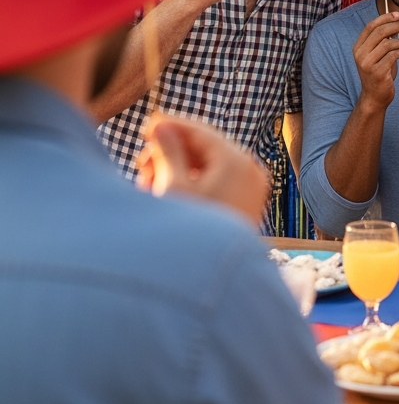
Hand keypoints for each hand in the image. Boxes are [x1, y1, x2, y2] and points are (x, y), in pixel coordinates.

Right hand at [136, 112, 269, 225]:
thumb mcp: (174, 186)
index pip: (199, 131)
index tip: (147, 124)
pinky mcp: (244, 204)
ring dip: (177, 169)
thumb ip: (167, 151)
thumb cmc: (191, 231)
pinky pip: (216, 183)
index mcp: (236, 161)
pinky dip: (191, 183)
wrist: (213, 279)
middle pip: (204, 149)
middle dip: (170, 153)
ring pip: (207, 166)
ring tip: (148, 182)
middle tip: (142, 163)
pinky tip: (166, 192)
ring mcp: (250, 188)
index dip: (171, 126)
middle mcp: (250, 171)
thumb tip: (160, 126)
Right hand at [353, 12, 398, 110]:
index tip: (398, 14)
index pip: (370, 26)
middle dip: (398, 26)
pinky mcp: (377, 72)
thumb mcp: (377, 55)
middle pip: (380, 32)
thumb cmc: (379, 72)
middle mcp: (360, 54)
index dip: (385, 18)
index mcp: (358, 47)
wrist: (375, 96)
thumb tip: (396, 23)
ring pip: (388, 43)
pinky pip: (393, 55)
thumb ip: (382, 41)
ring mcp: (367, 64)